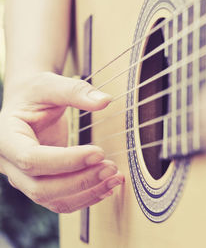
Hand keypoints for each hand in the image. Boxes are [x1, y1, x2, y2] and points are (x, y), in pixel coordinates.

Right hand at [0, 72, 123, 212]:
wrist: (28, 103)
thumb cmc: (35, 93)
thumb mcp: (50, 84)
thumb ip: (76, 91)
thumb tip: (105, 101)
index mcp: (6, 138)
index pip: (32, 159)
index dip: (67, 160)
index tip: (99, 152)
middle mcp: (9, 164)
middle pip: (41, 187)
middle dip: (80, 181)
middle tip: (111, 168)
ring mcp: (24, 177)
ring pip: (51, 200)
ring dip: (87, 193)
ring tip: (115, 178)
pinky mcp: (40, 183)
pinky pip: (60, 201)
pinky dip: (85, 198)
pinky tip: (106, 188)